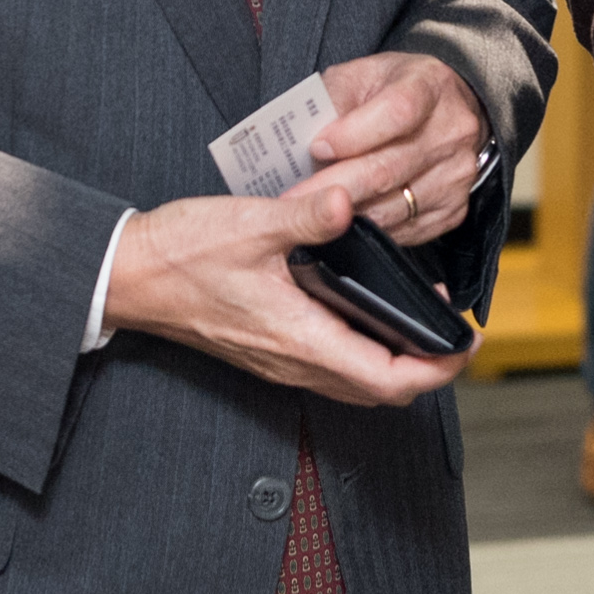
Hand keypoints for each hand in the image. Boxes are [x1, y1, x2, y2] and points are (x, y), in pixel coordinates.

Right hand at [102, 183, 474, 405]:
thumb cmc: (182, 253)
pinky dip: (364, 352)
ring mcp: (280, 361)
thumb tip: (349, 201)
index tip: (464, 342)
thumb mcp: (250, 223)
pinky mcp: (268, 352)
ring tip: (420, 319)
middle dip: (427, 368)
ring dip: (396, 362)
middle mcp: (294, 361)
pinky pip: (332, 369)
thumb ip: (306, 215)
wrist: (129, 276)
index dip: (437, 368)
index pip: (387, 378)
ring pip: (356, 384)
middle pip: (380, 391)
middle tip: (453, 332)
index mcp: (298, 336)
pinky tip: (366, 313)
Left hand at [305, 52, 489, 245]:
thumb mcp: (360, 76)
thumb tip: (300, 139)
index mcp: (429, 86)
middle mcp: (451, 131)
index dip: (353, 134)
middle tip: (293, 199)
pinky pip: (403, 230)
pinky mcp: (452, 210)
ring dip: (345, 213)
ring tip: (310, 211)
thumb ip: (332, 100)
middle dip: (332, 186)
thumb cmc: (394, 89)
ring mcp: (455, 174)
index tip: (317, 147)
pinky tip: (343, 218)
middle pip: (388, 168)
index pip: (396, 112)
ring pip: (392, 207)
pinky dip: (367, 228)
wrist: (446, 109)